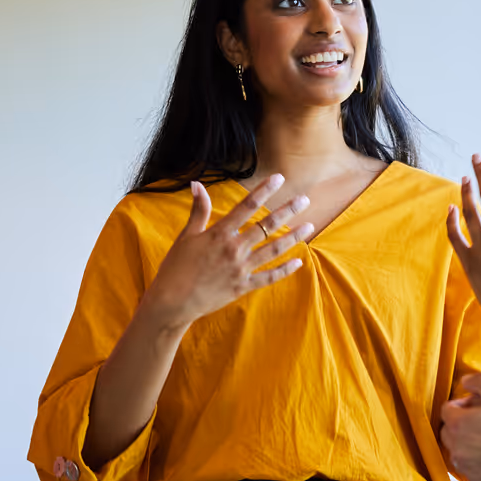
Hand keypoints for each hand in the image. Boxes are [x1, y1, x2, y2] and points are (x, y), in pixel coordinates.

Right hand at [139, 175, 312, 331]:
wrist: (172, 302)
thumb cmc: (175, 268)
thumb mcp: (186, 236)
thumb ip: (198, 210)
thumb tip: (197, 184)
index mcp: (219, 234)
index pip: (246, 207)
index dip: (263, 190)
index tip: (279, 178)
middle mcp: (233, 249)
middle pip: (266, 226)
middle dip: (287, 211)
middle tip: (304, 200)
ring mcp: (240, 269)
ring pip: (273, 250)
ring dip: (293, 237)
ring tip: (309, 226)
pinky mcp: (242, 287)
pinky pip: (268, 277)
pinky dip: (284, 270)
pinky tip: (298, 261)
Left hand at [440, 368, 480, 480]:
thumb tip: (466, 380)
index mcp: (459, 425)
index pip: (448, 410)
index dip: (464, 404)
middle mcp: (459, 452)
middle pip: (451, 435)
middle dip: (463, 426)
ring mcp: (472, 474)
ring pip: (464, 457)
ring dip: (473, 447)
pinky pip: (480, 476)